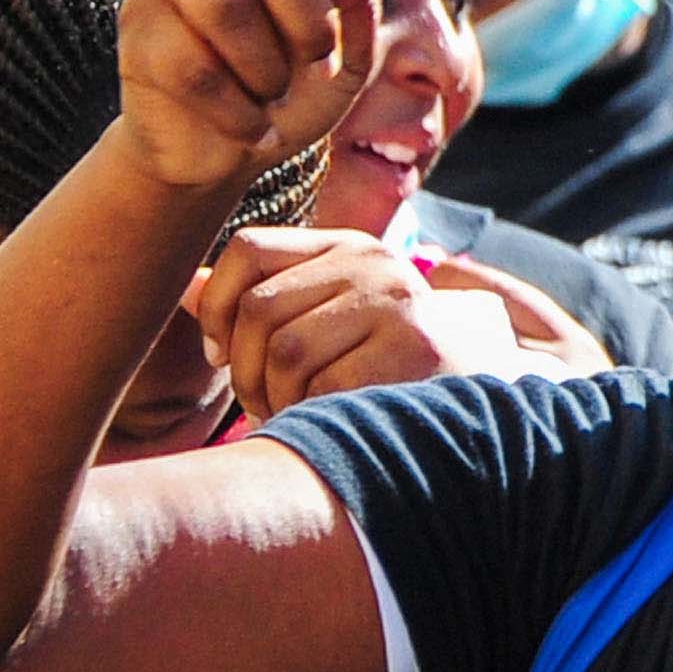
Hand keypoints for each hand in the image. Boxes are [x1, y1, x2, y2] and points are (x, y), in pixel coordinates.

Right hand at [114, 0, 381, 198]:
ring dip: (268, 68)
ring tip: (272, 94)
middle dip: (308, 17)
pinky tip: (250, 127)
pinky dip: (238, 111)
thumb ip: (357, 10)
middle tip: (318, 62)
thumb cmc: (290, 91)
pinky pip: (194, 67)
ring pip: (225, 5)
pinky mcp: (139, 29)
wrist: (221, 152)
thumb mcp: (347, 58)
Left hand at [190, 231, 588, 415]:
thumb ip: (262, 300)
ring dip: (275, 401)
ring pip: (282, 352)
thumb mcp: (332, 320)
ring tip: (298, 416)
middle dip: (242, 371)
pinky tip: (334, 425)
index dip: (215, 304)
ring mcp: (398, 304)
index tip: (221, 351)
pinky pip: (321, 389)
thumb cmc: (391, 371)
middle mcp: (376, 262)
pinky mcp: (413, 351)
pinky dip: (313, 418)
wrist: (492, 408)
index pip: (248, 248)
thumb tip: (180, 286)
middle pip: (257, 309)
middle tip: (261, 403)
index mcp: (351, 246)